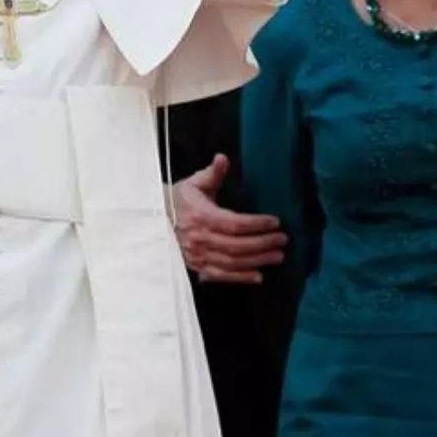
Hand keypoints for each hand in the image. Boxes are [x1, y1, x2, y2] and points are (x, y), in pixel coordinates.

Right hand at [169, 155, 286, 284]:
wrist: (154, 221)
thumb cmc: (179, 200)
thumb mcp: (194, 183)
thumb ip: (212, 173)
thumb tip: (222, 158)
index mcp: (201, 216)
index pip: (234, 223)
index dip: (256, 224)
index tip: (275, 221)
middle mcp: (200, 239)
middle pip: (236, 246)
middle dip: (262, 244)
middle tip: (282, 240)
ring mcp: (198, 256)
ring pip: (231, 262)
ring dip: (257, 261)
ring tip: (277, 256)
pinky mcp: (197, 267)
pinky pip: (220, 276)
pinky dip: (240, 278)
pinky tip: (258, 276)